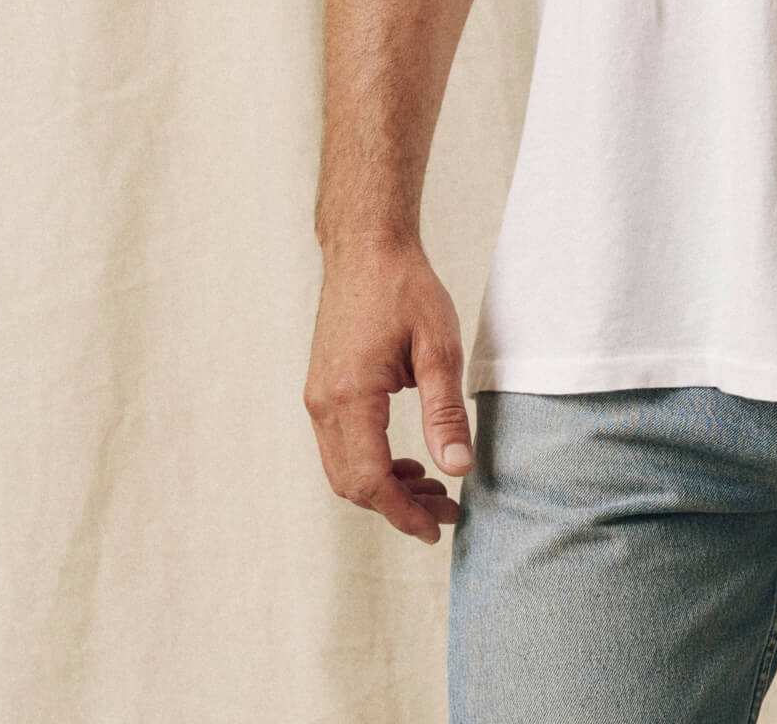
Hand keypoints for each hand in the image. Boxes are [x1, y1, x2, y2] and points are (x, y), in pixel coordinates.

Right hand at [304, 238, 473, 543]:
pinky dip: (371, 465)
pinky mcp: (323, 389)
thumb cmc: (405, 289)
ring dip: (385, 489)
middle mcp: (324, 404)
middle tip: (446, 511)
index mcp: (350, 397)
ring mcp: (318, 397)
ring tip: (433, 489)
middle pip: (353, 484)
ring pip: (343, 470)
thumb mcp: (439, 347)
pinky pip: (340, 447)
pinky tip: (407, 461)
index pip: (371, 480)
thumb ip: (445, 412)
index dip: (404, 513)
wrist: (366, 247)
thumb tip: (458, 469)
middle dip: (398, 507)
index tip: (439, 528)